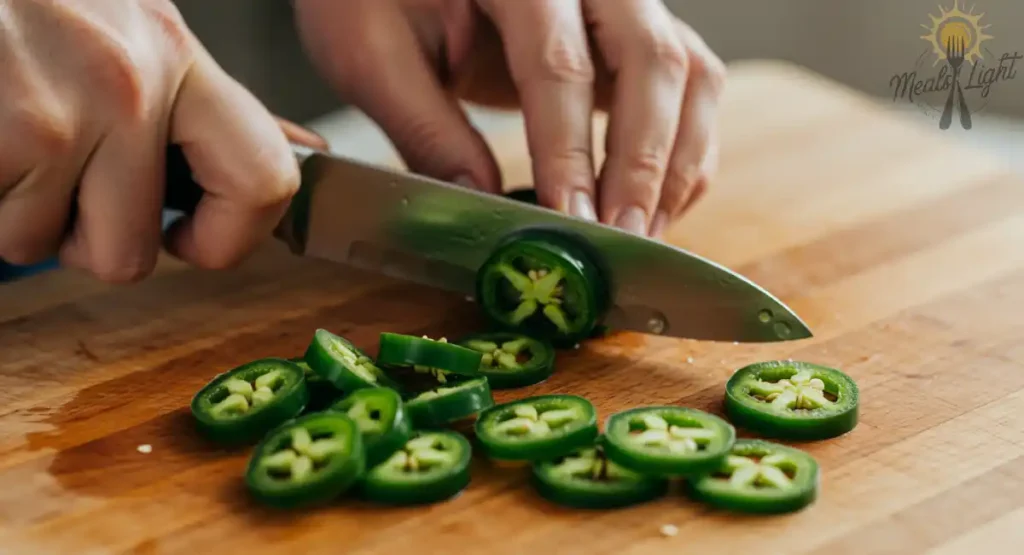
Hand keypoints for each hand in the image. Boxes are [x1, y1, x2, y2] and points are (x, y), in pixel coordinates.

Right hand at [0, 0, 304, 282]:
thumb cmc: (28, 1)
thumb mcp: (130, 26)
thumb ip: (202, 100)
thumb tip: (299, 149)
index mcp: (173, 56)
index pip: (264, 180)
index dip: (230, 238)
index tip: (188, 238)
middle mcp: (125, 85)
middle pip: (129, 253)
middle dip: (83, 239)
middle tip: (57, 183)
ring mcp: (51, 115)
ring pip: (40, 244)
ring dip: (16, 211)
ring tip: (3, 136)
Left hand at [294, 0, 724, 236]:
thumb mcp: (372, 52)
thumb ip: (425, 128)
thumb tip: (482, 207)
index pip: (558, 63)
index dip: (568, 150)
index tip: (568, 222)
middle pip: (652, 62)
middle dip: (643, 164)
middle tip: (620, 240)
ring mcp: (624, 2)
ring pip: (689, 75)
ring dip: (676, 164)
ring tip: (639, 235)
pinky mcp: (636, 34)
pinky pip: (690, 88)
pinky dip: (684, 153)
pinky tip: (650, 206)